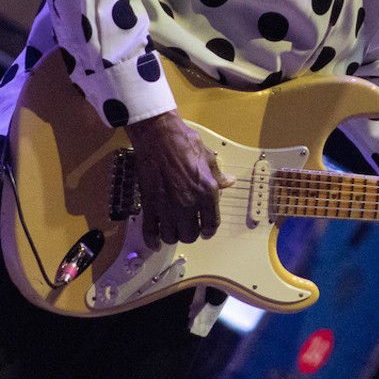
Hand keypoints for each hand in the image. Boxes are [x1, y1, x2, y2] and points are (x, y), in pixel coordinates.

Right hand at [126, 110, 235, 247]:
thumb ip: (218, 175)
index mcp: (206, 192)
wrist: (158, 136)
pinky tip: (156, 242)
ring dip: (173, 235)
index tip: (206, 230)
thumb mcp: (208, 157)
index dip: (209, 230)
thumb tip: (229, 182)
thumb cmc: (185, 143)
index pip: (211, 224)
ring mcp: (167, 207)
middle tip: (189, 226)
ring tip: (174, 229)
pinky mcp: (149, 205)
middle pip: (190, 235)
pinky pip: (150, 232)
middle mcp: (188, 204)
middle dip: (191, 233)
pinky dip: (153, 240)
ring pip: (171, 237)